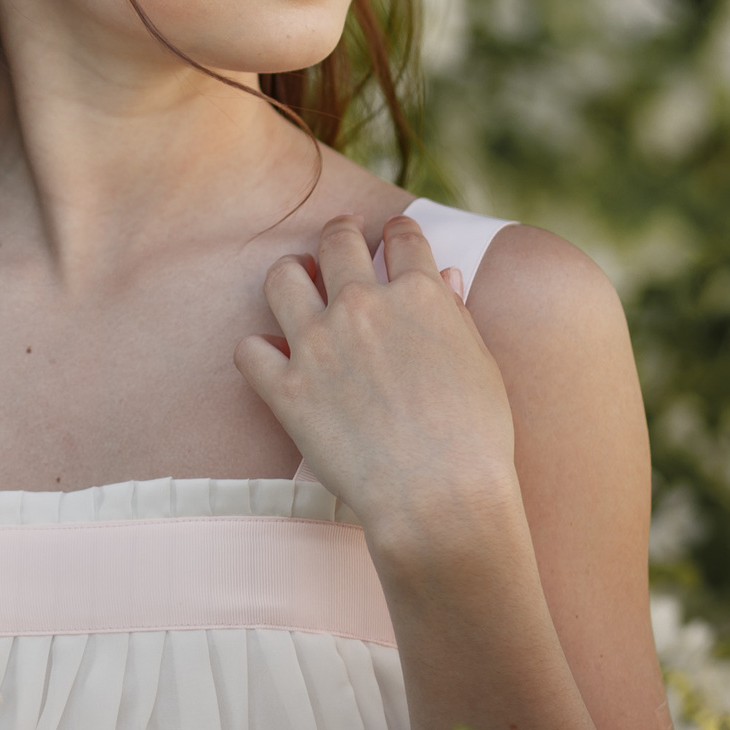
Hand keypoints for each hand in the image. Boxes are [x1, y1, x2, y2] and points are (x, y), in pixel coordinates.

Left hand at [233, 213, 521, 553]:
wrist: (439, 496)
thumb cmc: (475, 437)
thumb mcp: (480, 364)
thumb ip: (455, 315)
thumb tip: (444, 277)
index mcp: (418, 294)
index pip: (402, 237)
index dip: (398, 233)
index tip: (393, 237)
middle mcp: (362, 305)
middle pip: (337, 242)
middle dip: (339, 234)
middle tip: (339, 240)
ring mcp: (318, 344)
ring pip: (282, 278)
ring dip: (291, 276)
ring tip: (298, 282)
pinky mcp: (286, 389)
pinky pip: (249, 350)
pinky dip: (259, 352)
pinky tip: (273, 359)